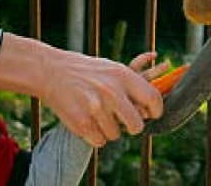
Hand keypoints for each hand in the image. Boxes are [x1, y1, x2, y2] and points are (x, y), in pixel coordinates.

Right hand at [35, 45, 164, 146]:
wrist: (54, 72)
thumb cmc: (90, 72)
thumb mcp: (115, 69)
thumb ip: (135, 84)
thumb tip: (151, 107)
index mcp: (123, 76)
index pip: (152, 98)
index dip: (156, 110)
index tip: (154, 115)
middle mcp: (112, 92)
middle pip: (136, 125)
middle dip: (135, 127)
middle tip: (130, 125)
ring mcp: (96, 108)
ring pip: (116, 135)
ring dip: (111, 131)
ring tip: (103, 118)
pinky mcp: (81, 122)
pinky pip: (100, 141)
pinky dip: (97, 136)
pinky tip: (92, 124)